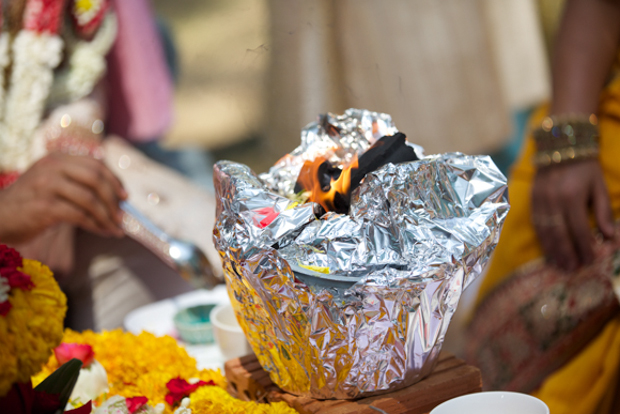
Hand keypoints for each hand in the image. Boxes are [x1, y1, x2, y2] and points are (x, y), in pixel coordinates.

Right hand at [0, 153, 126, 243]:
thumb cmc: (28, 204)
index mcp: (57, 159)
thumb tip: (114, 199)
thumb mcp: (51, 184)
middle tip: (123, 216)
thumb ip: (76, 184)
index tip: (125, 196)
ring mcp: (48, 185)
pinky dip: (95, 225)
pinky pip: (80, 215)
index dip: (114, 180)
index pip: (95, 164)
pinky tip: (102, 232)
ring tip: (116, 228)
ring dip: (107, 216)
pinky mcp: (45, 206)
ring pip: (90, 199)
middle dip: (114, 199)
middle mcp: (53, 167)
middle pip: (96, 178)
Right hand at [532, 159, 613, 270]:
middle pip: (559, 234)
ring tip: (560, 265)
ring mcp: (539, 201)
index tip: (591, 261)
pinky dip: (542, 239)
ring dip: (553, 250)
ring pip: (545, 231)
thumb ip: (604, 211)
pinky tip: (548, 249)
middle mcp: (553, 201)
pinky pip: (535, 224)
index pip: (579, 229)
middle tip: (573, 269)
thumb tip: (611, 236)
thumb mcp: (599, 186)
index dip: (585, 247)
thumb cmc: (584, 166)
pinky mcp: (531, 200)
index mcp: (572, 197)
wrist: (559, 146)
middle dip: (567, 254)